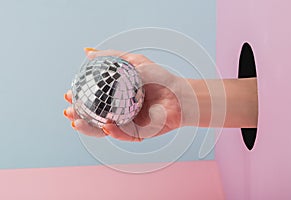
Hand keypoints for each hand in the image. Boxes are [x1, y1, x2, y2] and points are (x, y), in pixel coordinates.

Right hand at [63, 48, 183, 141]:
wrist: (180, 94)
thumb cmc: (160, 78)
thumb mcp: (134, 62)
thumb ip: (112, 57)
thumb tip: (86, 52)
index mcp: (117, 97)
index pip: (93, 100)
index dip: (79, 98)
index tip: (68, 94)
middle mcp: (120, 111)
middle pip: (94, 116)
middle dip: (79, 115)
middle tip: (69, 111)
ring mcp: (128, 123)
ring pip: (104, 128)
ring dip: (89, 128)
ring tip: (77, 122)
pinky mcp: (138, 134)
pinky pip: (123, 135)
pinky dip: (114, 131)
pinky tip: (106, 126)